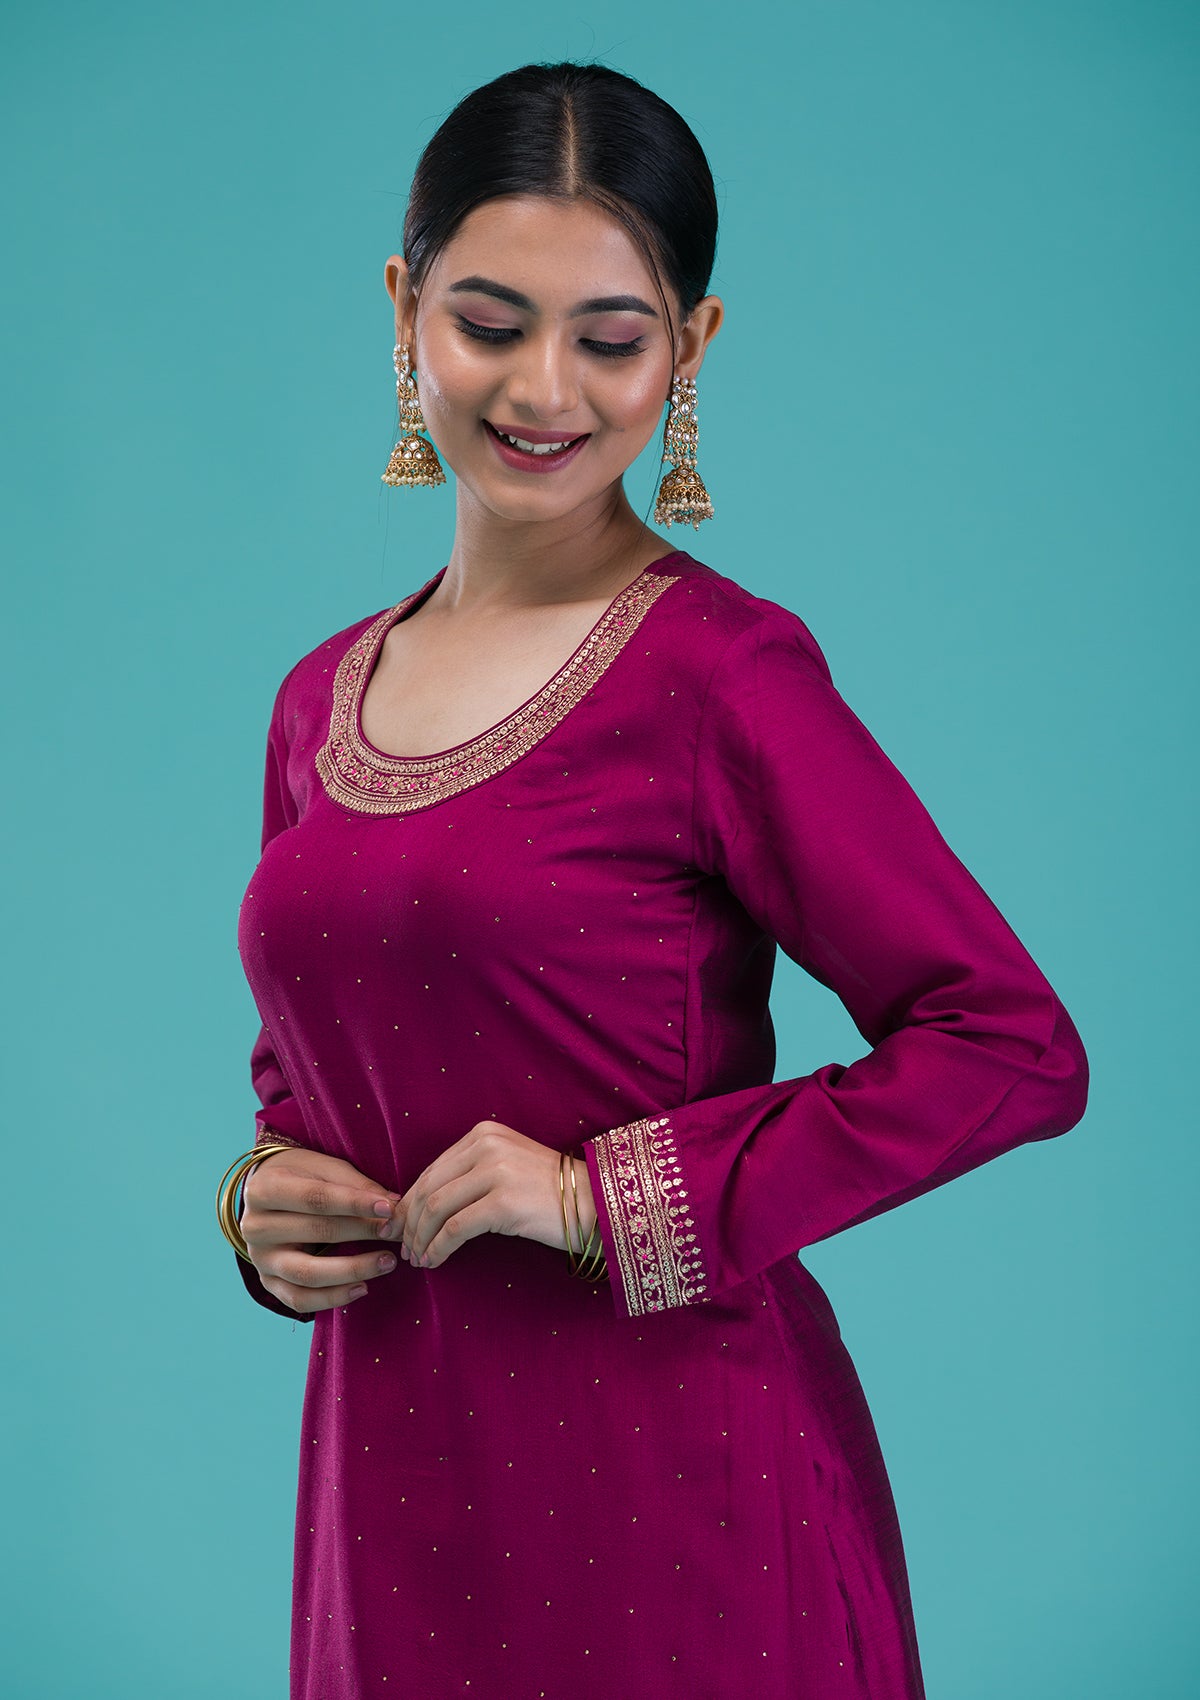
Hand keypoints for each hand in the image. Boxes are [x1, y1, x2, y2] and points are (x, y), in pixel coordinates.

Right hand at [240, 1145, 403, 1312]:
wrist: (266, 1195)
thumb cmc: (302, 1176)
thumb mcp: (324, 1168)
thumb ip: (355, 1185)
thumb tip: (393, 1205)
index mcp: (264, 1189)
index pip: (315, 1198)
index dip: (355, 1203)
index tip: (389, 1207)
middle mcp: (255, 1227)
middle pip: (315, 1232)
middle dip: (362, 1232)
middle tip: (395, 1232)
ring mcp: (260, 1259)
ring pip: (308, 1273)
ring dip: (353, 1270)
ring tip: (387, 1262)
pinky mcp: (268, 1283)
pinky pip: (300, 1300)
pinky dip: (333, 1298)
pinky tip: (363, 1288)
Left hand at [396, 1120, 595, 1269]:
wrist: (596, 1203)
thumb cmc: (549, 1192)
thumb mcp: (506, 1167)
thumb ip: (469, 1175)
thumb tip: (421, 1205)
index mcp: (483, 1134)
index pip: (432, 1170)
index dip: (409, 1202)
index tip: (398, 1226)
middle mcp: (486, 1145)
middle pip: (428, 1189)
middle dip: (409, 1223)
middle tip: (403, 1248)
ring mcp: (496, 1171)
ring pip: (436, 1209)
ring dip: (421, 1238)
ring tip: (418, 1258)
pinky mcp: (503, 1201)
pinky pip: (455, 1229)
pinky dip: (439, 1248)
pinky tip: (435, 1261)